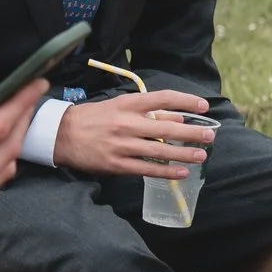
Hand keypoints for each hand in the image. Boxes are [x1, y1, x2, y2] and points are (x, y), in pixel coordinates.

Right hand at [51, 90, 215, 177]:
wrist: (61, 135)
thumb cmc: (92, 118)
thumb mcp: (118, 106)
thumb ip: (146, 111)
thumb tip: (176, 115)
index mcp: (127, 104)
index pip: (163, 99)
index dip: (185, 101)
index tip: (203, 105)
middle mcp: (126, 123)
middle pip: (166, 127)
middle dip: (191, 131)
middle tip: (210, 135)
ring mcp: (122, 145)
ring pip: (160, 150)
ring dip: (183, 153)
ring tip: (201, 155)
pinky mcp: (117, 164)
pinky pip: (147, 169)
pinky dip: (166, 171)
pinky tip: (181, 173)